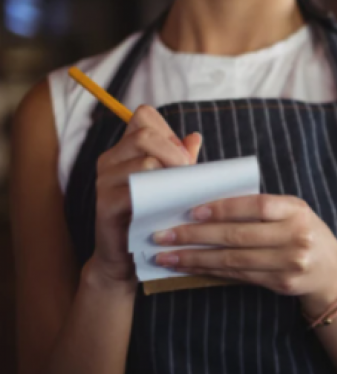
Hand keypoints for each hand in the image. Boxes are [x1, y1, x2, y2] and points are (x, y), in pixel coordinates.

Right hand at [91, 105, 199, 283]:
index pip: (144, 116)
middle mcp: (110, 160)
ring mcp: (104, 181)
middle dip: (174, 152)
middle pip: (144, 134)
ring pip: (144, 161)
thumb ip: (180, 160)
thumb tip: (194, 137)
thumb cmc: (152, 217)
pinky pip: (135, 190)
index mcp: (124, 150)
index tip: (184, 157)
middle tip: (188, 174)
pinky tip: (169, 207)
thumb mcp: (170, 185)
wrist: (126, 256)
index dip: (169, 131)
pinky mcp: (105, 205)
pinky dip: (158, 196)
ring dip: (171, 176)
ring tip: (181, 194)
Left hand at [152, 194, 336, 313]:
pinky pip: (239, 276)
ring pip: (233, 260)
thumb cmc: (303, 232)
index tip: (191, 211)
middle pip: (238, 236)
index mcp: (296, 210)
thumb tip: (207, 205)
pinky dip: (211, 271)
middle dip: (195, 236)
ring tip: (166, 256)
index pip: (256, 206)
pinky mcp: (282, 283)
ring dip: (195, 258)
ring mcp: (290, 263)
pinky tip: (190, 267)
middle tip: (163, 235)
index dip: (223, 208)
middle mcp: (296, 236)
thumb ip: (260, 208)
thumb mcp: (291, 212)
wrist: (331, 270)